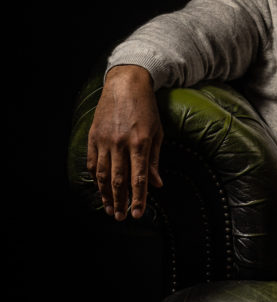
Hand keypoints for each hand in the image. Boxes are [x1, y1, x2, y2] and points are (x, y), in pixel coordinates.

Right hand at [86, 65, 163, 219]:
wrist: (126, 84)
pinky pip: (93, 162)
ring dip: (106, 194)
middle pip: (119, 180)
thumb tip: (157, 185)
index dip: (139, 199)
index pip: (139, 178)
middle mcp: (121, 143)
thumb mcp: (158, 132)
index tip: (138, 215)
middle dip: (120, 202)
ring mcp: (105, 140)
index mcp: (141, 143)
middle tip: (120, 217)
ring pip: (104, 174)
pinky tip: (100, 189)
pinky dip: (96, 178)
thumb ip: (155, 160)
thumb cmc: (147, 109)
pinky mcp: (93, 136)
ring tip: (109, 209)